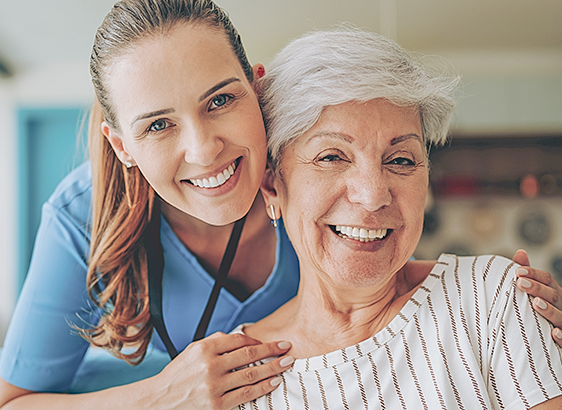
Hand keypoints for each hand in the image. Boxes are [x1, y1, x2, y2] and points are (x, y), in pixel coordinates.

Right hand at [153, 332, 292, 409]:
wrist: (159, 402)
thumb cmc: (178, 375)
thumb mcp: (191, 351)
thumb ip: (215, 341)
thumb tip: (241, 337)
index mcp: (204, 349)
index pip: (238, 340)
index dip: (258, 340)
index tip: (270, 342)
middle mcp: (210, 366)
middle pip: (249, 355)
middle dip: (271, 350)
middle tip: (287, 347)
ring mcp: (214, 386)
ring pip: (251, 374)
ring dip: (273, 368)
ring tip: (286, 363)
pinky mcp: (217, 405)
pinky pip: (246, 394)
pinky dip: (263, 387)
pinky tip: (273, 382)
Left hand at [514, 249, 561, 346]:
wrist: (548, 337)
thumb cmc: (538, 311)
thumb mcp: (535, 292)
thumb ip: (527, 275)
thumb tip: (520, 252)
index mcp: (553, 293)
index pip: (547, 279)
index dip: (533, 274)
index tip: (517, 272)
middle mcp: (561, 306)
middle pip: (553, 294)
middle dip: (537, 288)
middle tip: (520, 283)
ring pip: (561, 316)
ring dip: (550, 310)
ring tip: (536, 303)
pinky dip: (561, 336)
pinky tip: (553, 333)